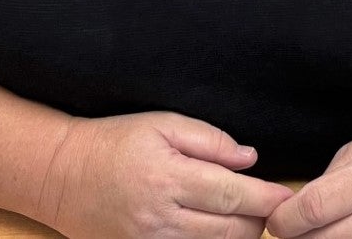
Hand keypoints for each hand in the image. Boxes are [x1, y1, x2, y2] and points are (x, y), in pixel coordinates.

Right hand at [39, 109, 293, 237]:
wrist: (64, 176)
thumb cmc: (116, 141)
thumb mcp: (161, 125)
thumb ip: (209, 140)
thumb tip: (250, 158)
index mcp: (168, 177)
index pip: (231, 194)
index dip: (265, 198)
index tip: (287, 197)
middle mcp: (161, 218)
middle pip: (230, 230)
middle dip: (258, 219)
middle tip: (271, 204)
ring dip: (239, 236)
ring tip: (247, 216)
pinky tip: (218, 230)